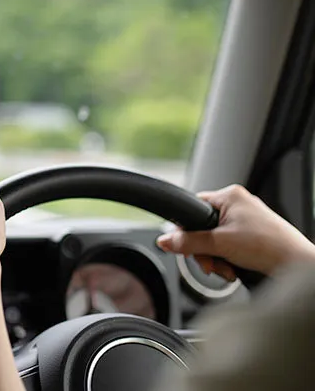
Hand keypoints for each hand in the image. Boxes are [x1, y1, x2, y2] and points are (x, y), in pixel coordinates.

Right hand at [156, 184, 314, 278]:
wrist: (297, 266)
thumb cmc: (270, 246)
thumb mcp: (219, 244)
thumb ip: (188, 242)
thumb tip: (165, 240)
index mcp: (229, 195)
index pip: (193, 208)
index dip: (187, 230)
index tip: (187, 246)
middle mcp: (237, 204)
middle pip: (202, 228)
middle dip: (204, 250)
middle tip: (210, 263)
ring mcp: (245, 220)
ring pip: (213, 240)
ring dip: (215, 258)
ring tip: (226, 268)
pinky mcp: (251, 235)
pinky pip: (226, 246)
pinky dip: (226, 259)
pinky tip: (233, 268)